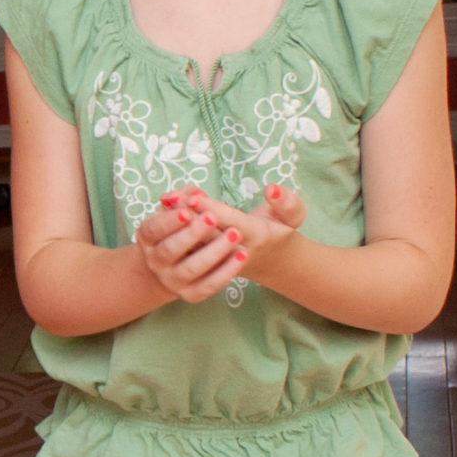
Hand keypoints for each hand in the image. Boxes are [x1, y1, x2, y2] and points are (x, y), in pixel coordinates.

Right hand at [132, 193, 243, 303]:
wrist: (175, 266)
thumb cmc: (181, 228)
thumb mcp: (179, 208)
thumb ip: (185, 196)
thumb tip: (188, 195)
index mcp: (148, 238)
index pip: (153, 229)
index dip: (168, 221)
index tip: (186, 211)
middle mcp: (155, 261)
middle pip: (170, 249)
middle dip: (191, 234)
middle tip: (212, 218)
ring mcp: (172, 280)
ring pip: (191, 268)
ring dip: (213, 251)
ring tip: (234, 234)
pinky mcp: (191, 294)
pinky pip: (209, 285)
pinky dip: (226, 271)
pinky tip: (241, 255)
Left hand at [176, 184, 308, 279]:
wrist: (267, 262)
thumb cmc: (276, 231)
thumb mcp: (292, 217)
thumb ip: (288, 203)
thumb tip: (271, 189)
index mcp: (256, 237)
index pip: (232, 224)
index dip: (212, 211)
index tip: (194, 197)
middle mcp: (233, 252)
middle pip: (208, 237)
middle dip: (190, 217)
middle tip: (173, 198)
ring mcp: (218, 262)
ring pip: (193, 247)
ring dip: (178, 226)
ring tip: (168, 202)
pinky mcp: (203, 268)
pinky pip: (185, 254)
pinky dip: (173, 233)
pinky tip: (165, 211)